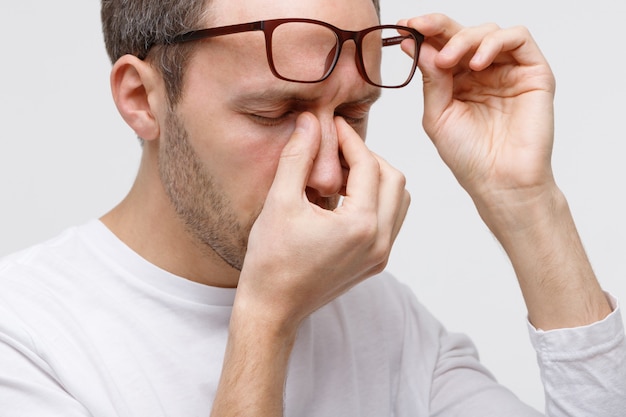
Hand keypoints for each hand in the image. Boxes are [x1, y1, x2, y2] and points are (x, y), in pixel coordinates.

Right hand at [237, 112, 409, 330]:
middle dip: (368, 157)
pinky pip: (389, 220)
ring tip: (340, 174)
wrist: (272, 308)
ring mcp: (380, 255)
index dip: (350, 139)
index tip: (333, 125)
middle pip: (394, 179)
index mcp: (360, 225)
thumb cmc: (271, 260)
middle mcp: (379, 241)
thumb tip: (310, 121)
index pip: (368, 165)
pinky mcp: (375, 262)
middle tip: (337, 150)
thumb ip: (298, 157)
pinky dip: (374, 200)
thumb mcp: (279, 202)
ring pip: (397, 200)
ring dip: (375, 179)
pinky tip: (342, 198)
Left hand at [402, 14, 555, 212]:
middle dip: (438, 26)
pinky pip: (518, 38)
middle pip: (463, 32)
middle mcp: (483, 72)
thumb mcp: (437, 115)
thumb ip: (431, 79)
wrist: (499, 181)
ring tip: (449, 60)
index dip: (424, 31)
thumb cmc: (468, 156)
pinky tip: (477, 63)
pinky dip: (495, 42)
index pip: (441, 46)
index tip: (404, 26)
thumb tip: (416, 44)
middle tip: (419, 29)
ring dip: (464, 38)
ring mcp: (509, 71)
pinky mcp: (534, 72)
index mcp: (457, 81)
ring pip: (488, 31)